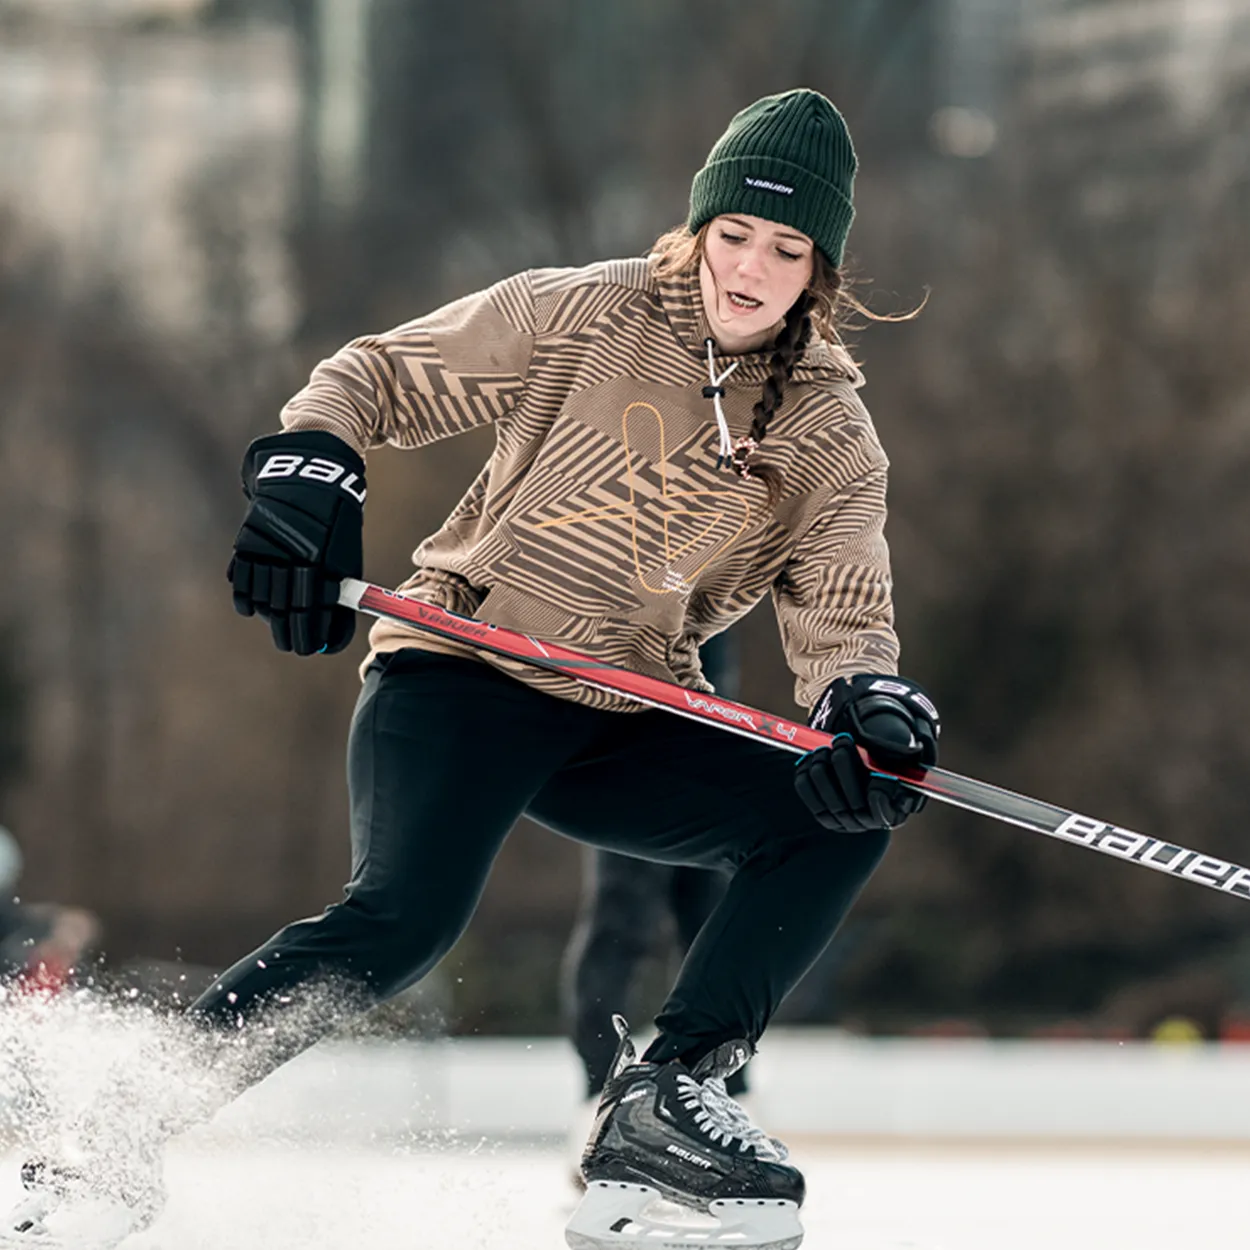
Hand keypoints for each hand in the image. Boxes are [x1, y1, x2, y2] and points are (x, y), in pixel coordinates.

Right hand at [227, 430, 365, 654]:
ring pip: (263, 598)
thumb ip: (338, 591)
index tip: (311, 649)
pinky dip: (247, 598)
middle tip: (293, 647)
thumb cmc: (334, 520)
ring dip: (271, 617)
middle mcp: (294, 559)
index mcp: (324, 562)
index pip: (314, 610)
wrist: (310, 473)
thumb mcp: (345, 552)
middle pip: (287, 609)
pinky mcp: (247, 542)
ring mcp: (268, 551)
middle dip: (291, 633)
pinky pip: (242, 580)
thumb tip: (333, 634)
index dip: (312, 634)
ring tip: (278, 626)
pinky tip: (254, 608)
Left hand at [794, 674, 939, 831]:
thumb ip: (899, 753)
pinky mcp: (822, 813)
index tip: (875, 767)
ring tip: (826, 747)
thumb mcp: (897, 753)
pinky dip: (805, 771)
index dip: (878, 789)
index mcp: (894, 812)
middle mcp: (867, 822)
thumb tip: (902, 749)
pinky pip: (807, 791)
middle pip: (852, 801)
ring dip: (823, 764)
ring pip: (826, 794)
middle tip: (842, 740)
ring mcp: (844, 821)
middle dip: (844, 764)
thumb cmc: (884, 758)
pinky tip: (811, 758)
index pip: (883, 810)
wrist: (862, 766)